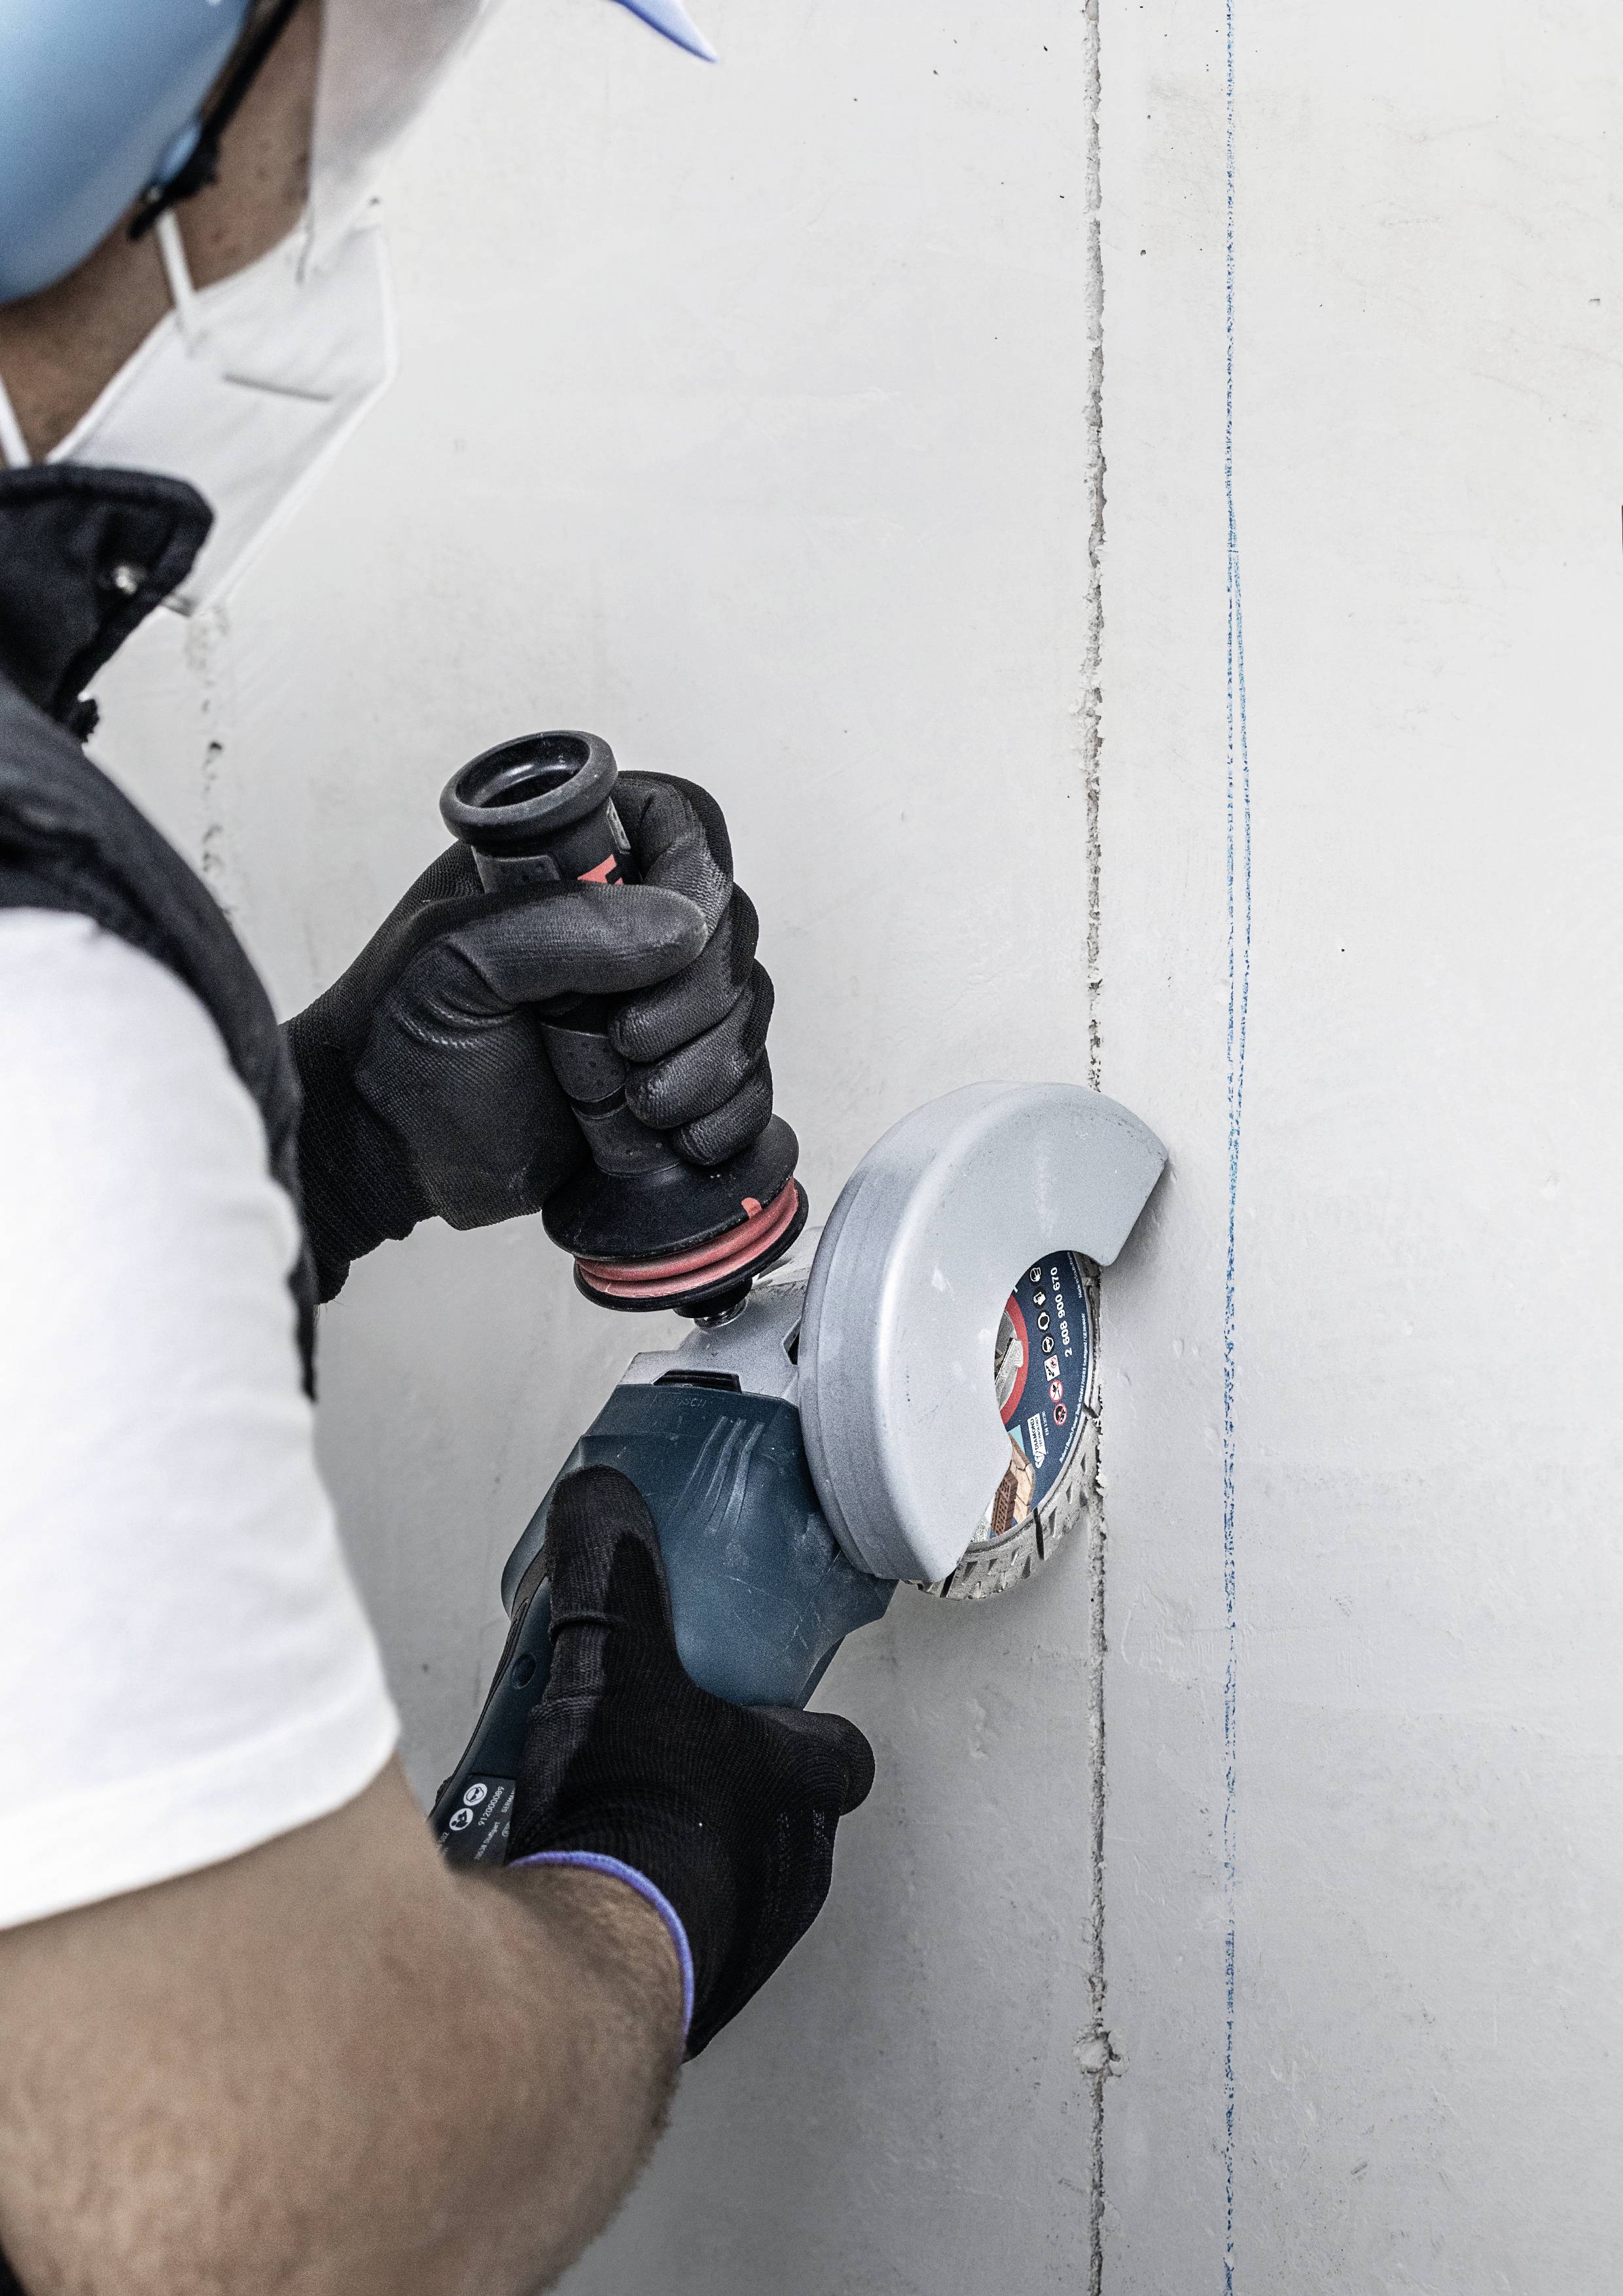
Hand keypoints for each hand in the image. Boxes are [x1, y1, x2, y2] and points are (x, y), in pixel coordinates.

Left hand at [284, 774, 776, 1299]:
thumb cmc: (394, 1043)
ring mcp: (650, 1001)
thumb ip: (561, 924)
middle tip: (627, 1046)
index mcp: (570, 863)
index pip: (682, 826)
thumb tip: (682, 926)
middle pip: (729, 924)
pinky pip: (745, 1078)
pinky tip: (681, 1137)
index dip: (696, 881)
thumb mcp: (453, 959)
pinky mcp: (668, 1075)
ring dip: (710, 1063)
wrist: (385, 1153)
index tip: (666, 950)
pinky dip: (730, 1110)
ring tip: (639, 1105)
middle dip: (697, 998)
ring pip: (743, 1005)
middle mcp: (622, 922)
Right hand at [507, 1466, 874, 2056]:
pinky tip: (569, 1881)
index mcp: (797, 1789)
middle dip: (721, 1790)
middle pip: (777, 1821)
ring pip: (722, 1886)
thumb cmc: (635, 1816)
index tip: (764, 1702)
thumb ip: (613, 1567)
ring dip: (672, 1854)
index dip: (807, 1727)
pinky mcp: (678, 1995)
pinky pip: (665, 1943)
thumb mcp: (618, 1656)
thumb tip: (603, 1498)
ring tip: (598, 1816)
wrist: (585, 1953)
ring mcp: (737, 1943)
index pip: (841, 1753)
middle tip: (654, 1756)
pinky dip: (626, 1913)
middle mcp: (784, 1874)